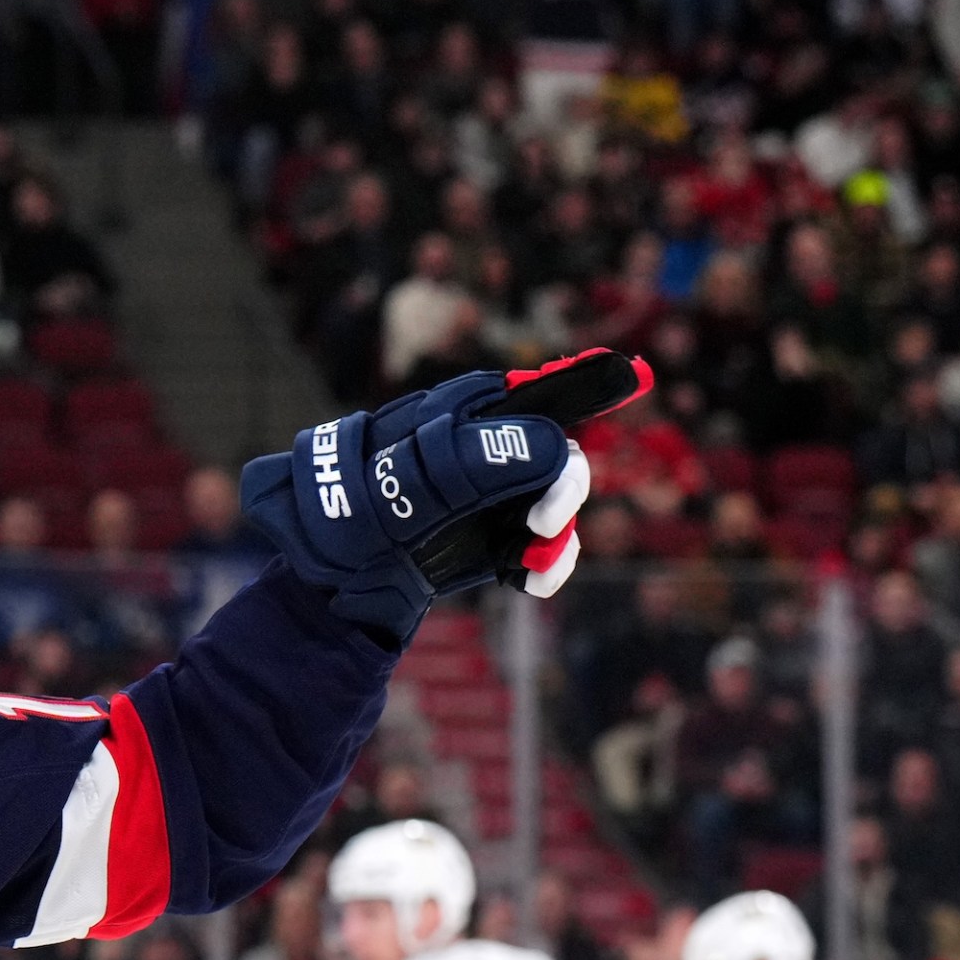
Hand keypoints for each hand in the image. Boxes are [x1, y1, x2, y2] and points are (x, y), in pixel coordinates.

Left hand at [240, 351, 646, 647]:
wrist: (328, 576)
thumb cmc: (352, 512)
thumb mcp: (402, 481)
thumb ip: (472, 459)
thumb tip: (549, 445)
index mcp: (464, 417)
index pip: (533, 392)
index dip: (585, 384)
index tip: (631, 377)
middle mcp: (489, 451)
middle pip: (558, 455)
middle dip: (563, 488)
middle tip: (540, 522)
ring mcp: (497, 497)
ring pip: (558, 505)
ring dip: (556, 535)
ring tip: (529, 563)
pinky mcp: (498, 539)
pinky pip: (545, 547)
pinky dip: (547, 565)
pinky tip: (530, 582)